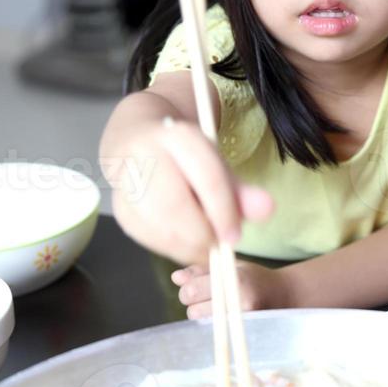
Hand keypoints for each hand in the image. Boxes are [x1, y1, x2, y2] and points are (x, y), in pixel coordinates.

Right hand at [110, 117, 272, 264]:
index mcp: (179, 137)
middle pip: (175, 207)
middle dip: (202, 235)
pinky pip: (147, 238)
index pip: (207, 178)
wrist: (138, 140)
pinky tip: (185, 244)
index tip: (235, 237)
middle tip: (219, 247)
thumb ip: (242, 192)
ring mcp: (127, 182)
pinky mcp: (120, 208)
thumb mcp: (217, 165)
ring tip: (205, 247)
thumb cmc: (186, 159)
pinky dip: (171, 249)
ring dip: (186, 247)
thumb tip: (267, 210)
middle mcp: (146, 155)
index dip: (224, 213)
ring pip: (158, 227)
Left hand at [172, 261, 293, 318]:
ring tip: (215, 304)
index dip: (188, 288)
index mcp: (235, 279)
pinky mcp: (243, 332)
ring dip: (200, 313)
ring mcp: (241, 321)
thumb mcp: (231, 266)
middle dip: (192, 302)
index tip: (194, 284)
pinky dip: (211, 322)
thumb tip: (176, 278)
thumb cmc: (256, 278)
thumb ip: (202, 270)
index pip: (193, 290)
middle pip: (193, 310)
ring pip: (201, 322)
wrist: (286, 296)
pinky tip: (221, 315)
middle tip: (203, 295)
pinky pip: (212, 330)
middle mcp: (239, 302)